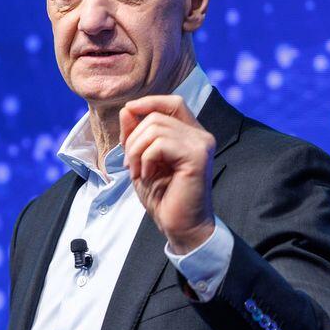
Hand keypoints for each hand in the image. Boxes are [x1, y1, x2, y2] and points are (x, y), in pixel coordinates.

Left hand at [120, 93, 214, 252]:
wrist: (180, 227)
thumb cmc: (163, 197)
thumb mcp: (142, 160)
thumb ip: (136, 134)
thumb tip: (127, 109)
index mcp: (191, 134)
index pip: (173, 102)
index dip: (149, 102)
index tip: (128, 114)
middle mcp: (200, 135)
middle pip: (156, 116)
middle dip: (133, 138)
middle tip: (130, 165)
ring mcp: (201, 144)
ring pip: (155, 127)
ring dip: (137, 151)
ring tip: (138, 172)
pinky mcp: (197, 156)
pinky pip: (160, 144)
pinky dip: (146, 160)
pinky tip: (148, 176)